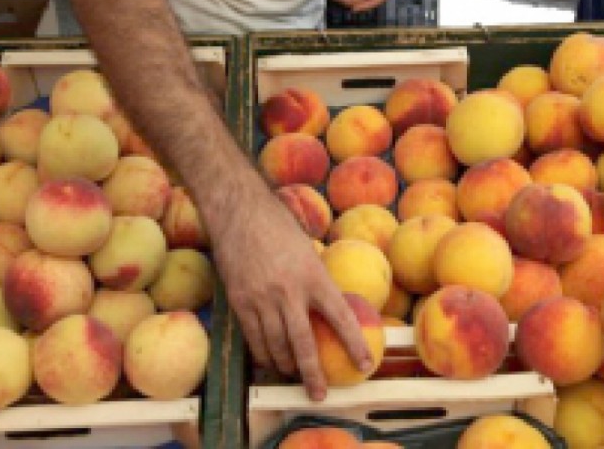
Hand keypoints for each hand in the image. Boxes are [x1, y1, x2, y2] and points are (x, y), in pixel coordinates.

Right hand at [211, 189, 371, 400]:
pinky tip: (269, 360)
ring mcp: (261, 299)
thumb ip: (317, 279)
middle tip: (320, 393)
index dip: (355, 344)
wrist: (238, 211)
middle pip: (303, 344)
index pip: (341, 317)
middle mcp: (289, 291)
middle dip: (313, 374)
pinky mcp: (240, 302)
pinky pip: (253, 338)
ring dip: (286, 366)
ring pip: (275, 346)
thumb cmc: (278, 225)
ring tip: (293, 375)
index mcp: (314, 276)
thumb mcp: (308, 249)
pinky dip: (262, 354)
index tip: (365, 365)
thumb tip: (328, 304)